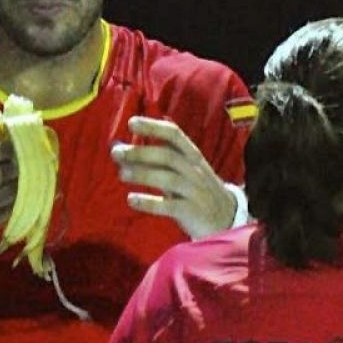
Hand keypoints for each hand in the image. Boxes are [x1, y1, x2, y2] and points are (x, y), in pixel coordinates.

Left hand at [114, 116, 235, 239]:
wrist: (225, 219)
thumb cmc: (196, 190)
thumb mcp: (184, 170)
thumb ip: (157, 159)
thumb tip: (122, 147)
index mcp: (192, 155)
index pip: (174, 134)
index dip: (153, 127)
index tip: (131, 123)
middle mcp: (195, 170)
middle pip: (168, 156)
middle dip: (141, 152)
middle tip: (116, 153)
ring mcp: (195, 191)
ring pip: (168, 179)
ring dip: (143, 174)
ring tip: (121, 174)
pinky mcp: (191, 211)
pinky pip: (169, 206)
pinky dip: (149, 202)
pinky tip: (132, 200)